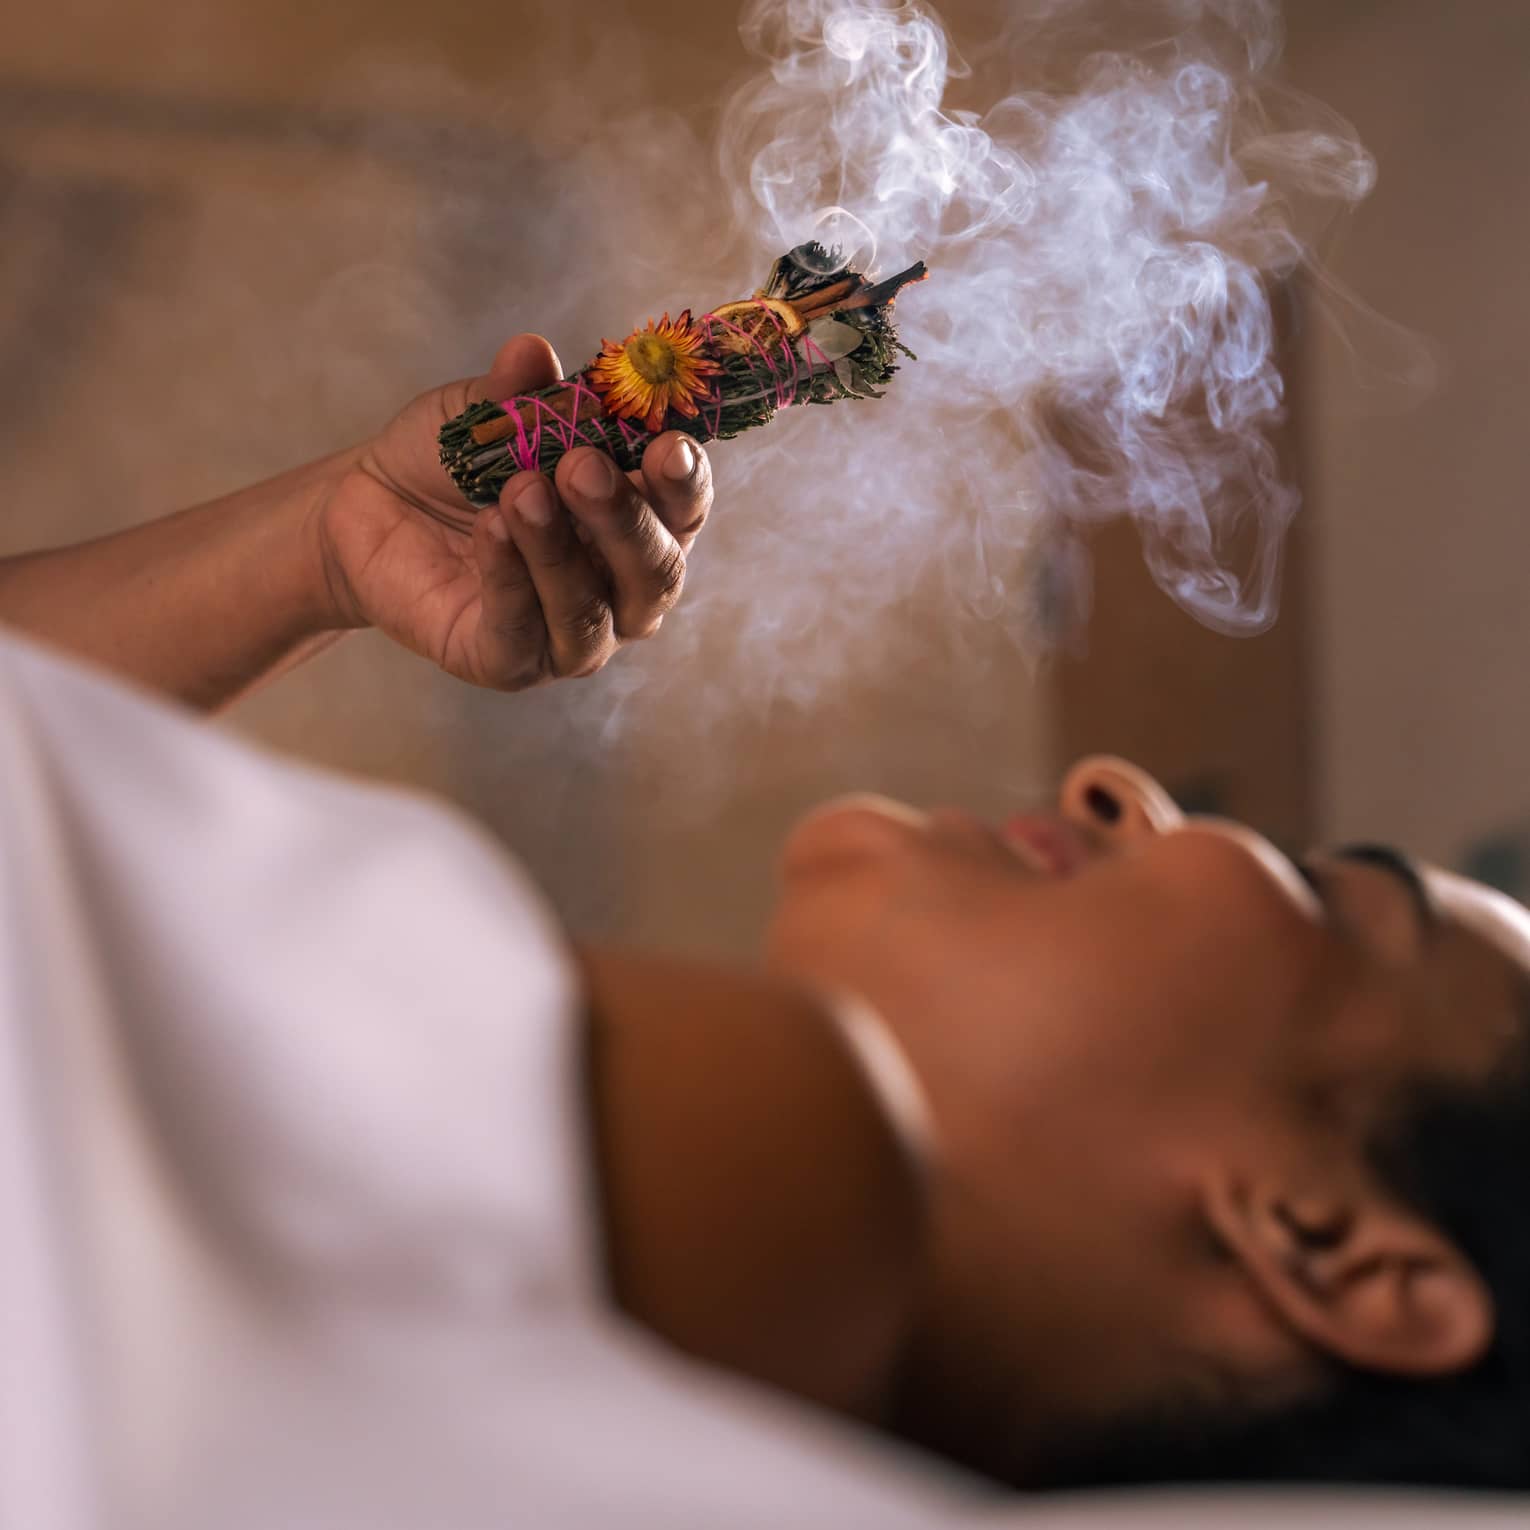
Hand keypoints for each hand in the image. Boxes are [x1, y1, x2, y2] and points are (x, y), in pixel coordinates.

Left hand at [313, 334, 711, 690]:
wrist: (369, 507)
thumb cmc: (455, 463)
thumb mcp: (485, 414)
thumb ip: (518, 393)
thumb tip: (532, 353)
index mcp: (639, 522)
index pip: (685, 513)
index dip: (685, 483)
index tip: (669, 445)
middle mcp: (621, 591)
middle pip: (656, 574)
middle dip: (625, 520)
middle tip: (581, 466)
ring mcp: (570, 637)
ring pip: (590, 613)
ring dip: (560, 551)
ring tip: (520, 490)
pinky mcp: (509, 664)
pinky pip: (522, 634)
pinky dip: (510, 580)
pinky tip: (490, 531)